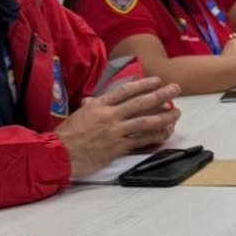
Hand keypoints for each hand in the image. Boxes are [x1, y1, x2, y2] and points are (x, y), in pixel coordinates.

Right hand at [57, 77, 182, 175]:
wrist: (59, 154)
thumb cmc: (66, 135)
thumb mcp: (78, 115)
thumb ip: (90, 106)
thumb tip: (92, 100)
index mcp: (99, 105)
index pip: (126, 91)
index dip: (143, 84)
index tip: (157, 80)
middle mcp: (110, 116)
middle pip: (140, 103)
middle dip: (161, 95)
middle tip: (175, 89)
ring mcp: (115, 132)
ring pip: (145, 122)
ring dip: (164, 117)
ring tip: (177, 113)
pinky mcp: (118, 148)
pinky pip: (141, 141)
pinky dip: (155, 137)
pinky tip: (165, 133)